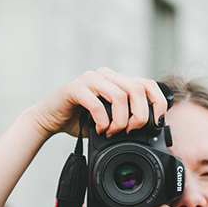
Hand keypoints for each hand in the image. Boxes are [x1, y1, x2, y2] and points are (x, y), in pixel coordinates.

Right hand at [30, 67, 167, 139]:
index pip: (148, 84)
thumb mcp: (111, 119)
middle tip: (130, 131)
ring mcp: (90, 79)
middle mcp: (106, 75)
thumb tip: (151, 128)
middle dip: (139, 115)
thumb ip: (128, 118)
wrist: (49, 119)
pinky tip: (100, 129)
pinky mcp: (75, 88)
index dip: (158, 103)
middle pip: (137, 89)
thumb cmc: (80, 119)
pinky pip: (97, 104)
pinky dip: (103, 121)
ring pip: (120, 96)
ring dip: (120, 120)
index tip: (158, 123)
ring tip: (112, 131)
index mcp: (118, 80)